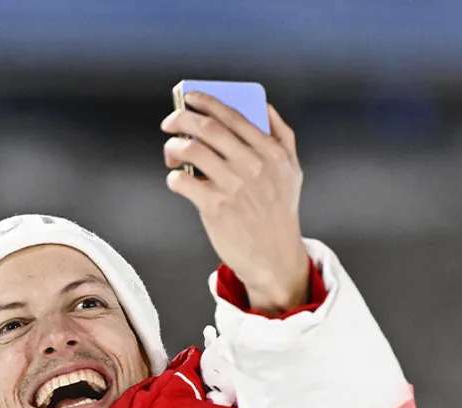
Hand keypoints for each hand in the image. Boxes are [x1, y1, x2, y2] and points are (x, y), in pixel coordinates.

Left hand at [162, 95, 311, 312]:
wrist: (274, 255)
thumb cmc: (279, 210)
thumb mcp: (292, 169)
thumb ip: (281, 135)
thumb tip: (264, 106)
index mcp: (271, 150)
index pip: (232, 115)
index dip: (205, 101)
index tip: (189, 97)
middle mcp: (253, 164)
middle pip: (206, 127)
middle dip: (180, 118)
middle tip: (169, 123)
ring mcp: (233, 185)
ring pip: (190, 150)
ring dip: (173, 148)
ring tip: (172, 154)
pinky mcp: (214, 207)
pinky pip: (181, 181)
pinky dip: (173, 178)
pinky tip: (178, 182)